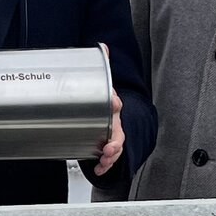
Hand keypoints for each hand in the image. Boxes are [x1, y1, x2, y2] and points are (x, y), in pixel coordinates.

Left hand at [88, 48, 124, 176]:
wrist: (103, 112)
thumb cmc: (102, 98)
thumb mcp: (100, 81)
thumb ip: (101, 64)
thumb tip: (102, 46)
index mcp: (111, 106)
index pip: (115, 103)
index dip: (114, 103)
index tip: (114, 102)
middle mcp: (113, 122)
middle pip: (117, 132)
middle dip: (115, 141)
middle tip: (109, 146)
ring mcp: (110, 136)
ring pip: (115, 148)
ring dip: (110, 156)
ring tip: (104, 160)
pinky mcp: (104, 147)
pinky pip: (107, 158)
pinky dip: (104, 165)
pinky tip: (98, 169)